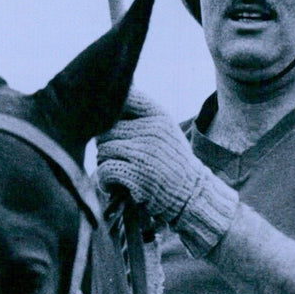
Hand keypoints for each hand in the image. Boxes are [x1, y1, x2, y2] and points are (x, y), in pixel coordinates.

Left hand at [97, 90, 238, 254]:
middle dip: (105, 145)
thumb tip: (104, 106)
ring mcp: (145, 153)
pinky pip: (105, 170)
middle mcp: (152, 131)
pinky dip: (104, 180)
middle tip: (114, 158)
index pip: (125, 99)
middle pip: (107, 129)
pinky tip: (113, 185)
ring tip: (116, 172)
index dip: (110, 113)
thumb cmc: (171, 163)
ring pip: (103, 150)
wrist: (191, 195)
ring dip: (104, 164)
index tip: (112, 129)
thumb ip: (141, 116)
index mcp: (159, 116)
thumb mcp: (164, 131)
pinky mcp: (137, 175)